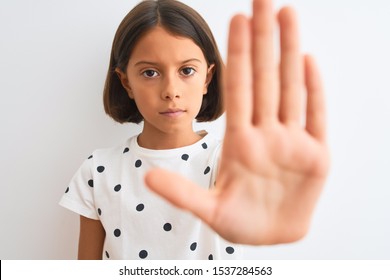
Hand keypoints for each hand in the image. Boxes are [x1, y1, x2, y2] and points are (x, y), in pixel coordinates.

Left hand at [145, 0, 329, 244]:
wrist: (271, 238)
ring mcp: (292, 142)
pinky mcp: (316, 156)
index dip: (237, 56)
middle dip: (263, 39)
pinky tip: (306, 61)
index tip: (234, 20)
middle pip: (264, 78)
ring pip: (290, 88)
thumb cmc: (241, 223)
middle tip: (262, 0)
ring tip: (287, 14)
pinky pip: (316, 117)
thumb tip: (147, 176)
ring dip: (289, 51)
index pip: (237, 90)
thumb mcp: (208, 211)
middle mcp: (266, 135)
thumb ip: (181, 193)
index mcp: (240, 144)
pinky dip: (313, 90)